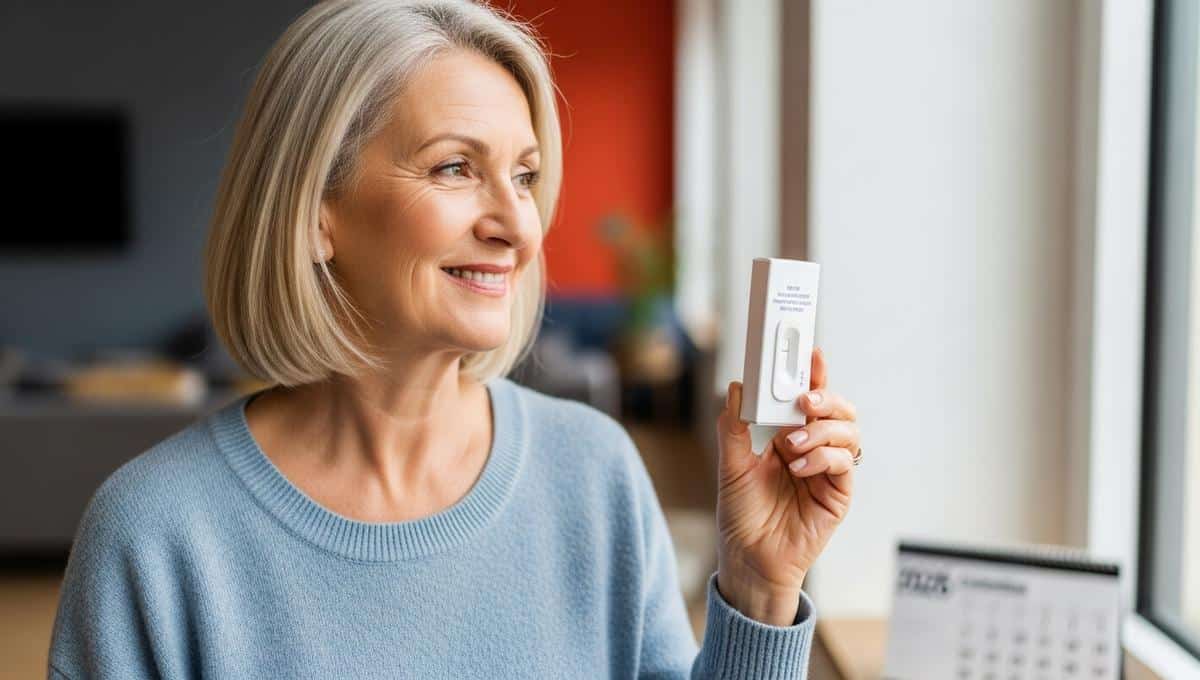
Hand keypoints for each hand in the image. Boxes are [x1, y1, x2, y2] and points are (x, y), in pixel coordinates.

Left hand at [714, 347, 859, 624]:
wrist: (749, 559)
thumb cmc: (741, 515)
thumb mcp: (731, 466)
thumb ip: (734, 427)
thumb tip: (738, 388)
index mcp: (788, 438)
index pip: (807, 400)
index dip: (814, 375)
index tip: (811, 354)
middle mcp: (813, 450)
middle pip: (838, 411)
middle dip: (826, 398)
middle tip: (805, 400)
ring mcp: (828, 471)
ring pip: (847, 432)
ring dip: (822, 430)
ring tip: (791, 444)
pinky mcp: (839, 494)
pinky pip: (845, 463)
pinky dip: (825, 457)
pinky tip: (801, 466)